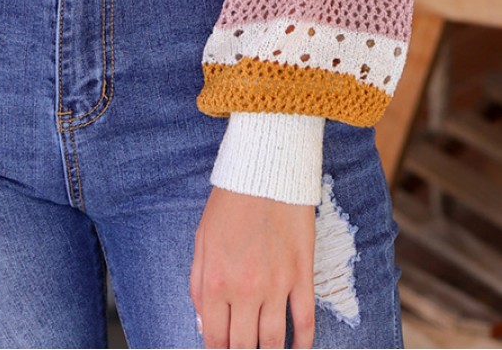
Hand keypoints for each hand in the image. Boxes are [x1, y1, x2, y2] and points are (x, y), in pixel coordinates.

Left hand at [190, 186, 315, 348]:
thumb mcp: (202, 240)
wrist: (264, 172)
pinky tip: (298, 347)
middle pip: (244, 346)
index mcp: (215, 281)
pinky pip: (305, 320)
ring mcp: (276, 285)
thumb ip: (198, 284)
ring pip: (274, 341)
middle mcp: (244, 289)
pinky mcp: (301, 275)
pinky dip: (303, 341)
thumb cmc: (229, 203)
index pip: (215, 337)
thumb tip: (204, 322)